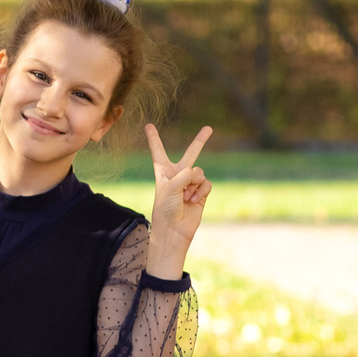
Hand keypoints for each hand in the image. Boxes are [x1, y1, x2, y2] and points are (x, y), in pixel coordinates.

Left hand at [144, 124, 211, 279]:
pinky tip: (193, 200)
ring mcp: (190, 184)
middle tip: (209, 128)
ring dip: (194, 184)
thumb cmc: (165, 209)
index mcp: (163, 173)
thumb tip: (199, 173)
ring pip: (200, 173)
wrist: (173, 231)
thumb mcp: (170, 188)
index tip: (149, 125)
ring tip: (185, 197)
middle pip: (190, 154)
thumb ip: (185, 174)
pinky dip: (201, 191)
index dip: (154, 139)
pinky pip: (206, 184)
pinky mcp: (201, 193)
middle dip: (200, 141)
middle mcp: (177, 176)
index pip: (158, 152)